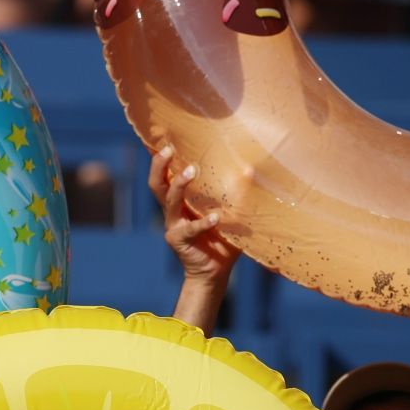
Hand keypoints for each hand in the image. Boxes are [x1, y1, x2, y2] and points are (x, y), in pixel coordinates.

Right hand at [150, 144, 237, 286]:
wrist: (216, 271)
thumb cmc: (224, 239)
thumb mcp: (231, 213)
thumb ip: (238, 194)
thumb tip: (253, 170)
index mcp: (182, 201)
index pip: (166, 175)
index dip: (162, 159)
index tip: (166, 138)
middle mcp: (173, 210)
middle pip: (157, 184)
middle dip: (160, 165)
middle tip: (169, 149)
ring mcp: (173, 225)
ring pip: (170, 200)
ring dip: (179, 185)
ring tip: (191, 171)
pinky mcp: (179, 240)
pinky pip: (190, 228)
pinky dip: (204, 222)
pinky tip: (216, 217)